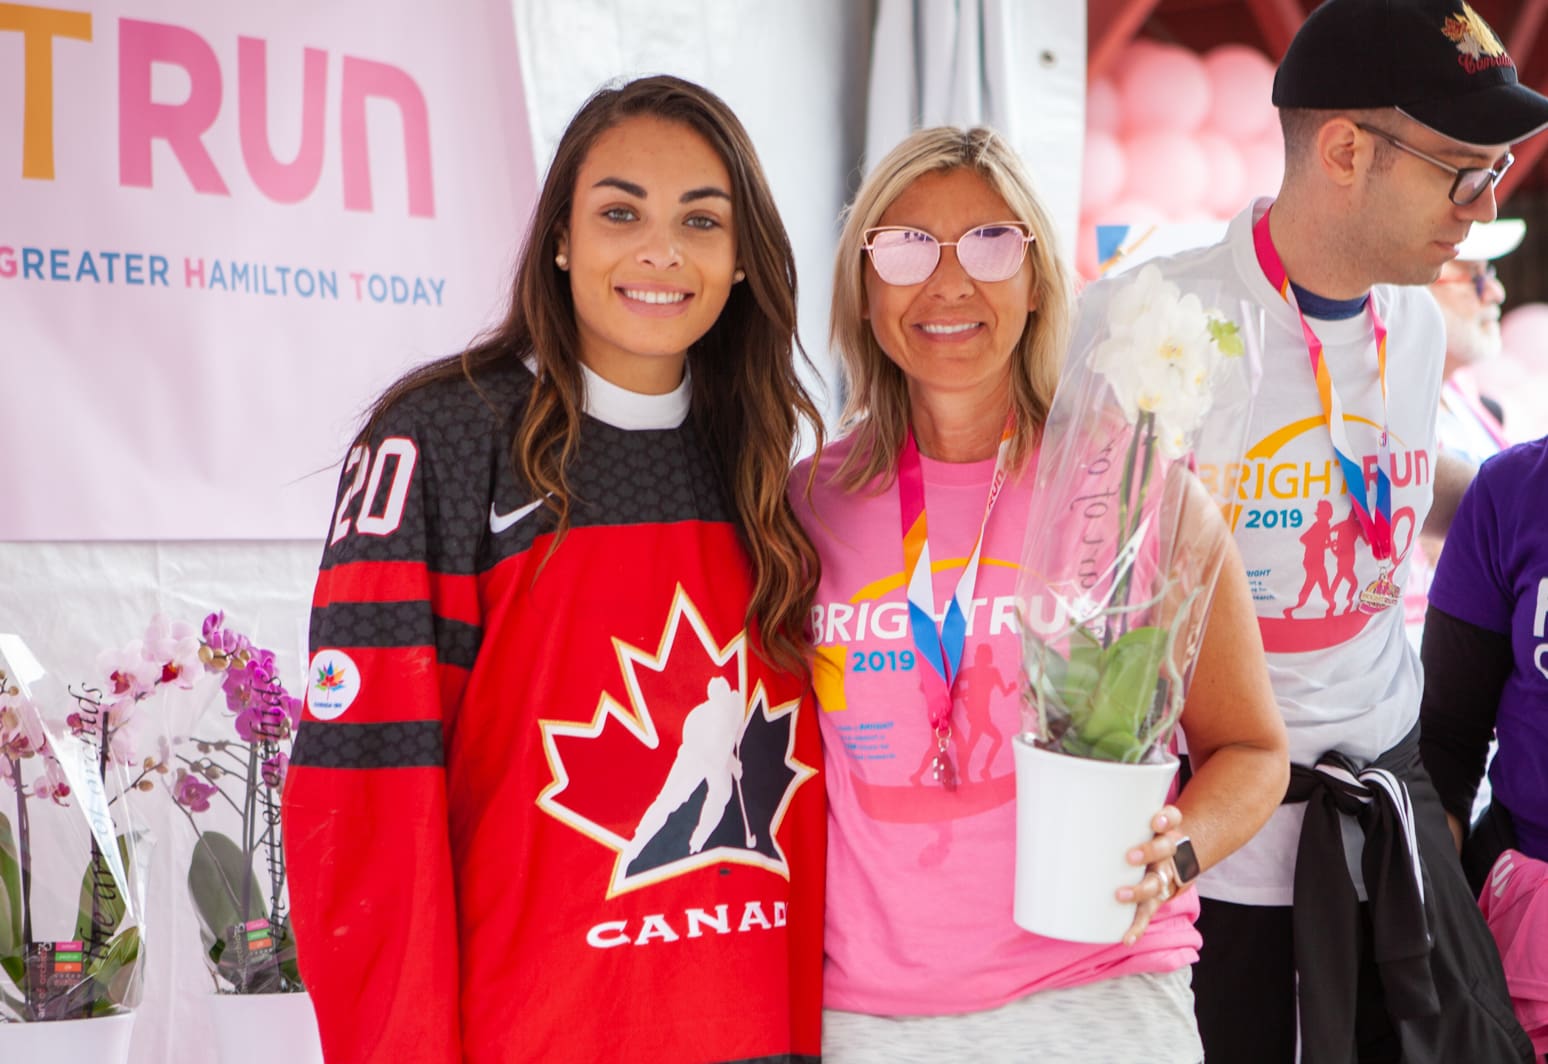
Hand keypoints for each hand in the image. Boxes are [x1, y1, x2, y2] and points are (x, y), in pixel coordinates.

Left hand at [1115, 804, 1187, 946]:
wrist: (1168, 862)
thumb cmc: (1135, 837)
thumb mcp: (1129, 823)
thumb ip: (1101, 816)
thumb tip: (1051, 811)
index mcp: (1161, 829)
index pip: (1173, 818)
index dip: (1167, 818)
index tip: (1155, 820)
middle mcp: (1167, 852)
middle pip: (1167, 849)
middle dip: (1150, 852)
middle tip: (1130, 856)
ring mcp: (1163, 876)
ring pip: (1159, 882)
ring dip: (1141, 889)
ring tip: (1120, 894)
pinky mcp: (1155, 899)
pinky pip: (1148, 913)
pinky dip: (1137, 926)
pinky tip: (1127, 937)